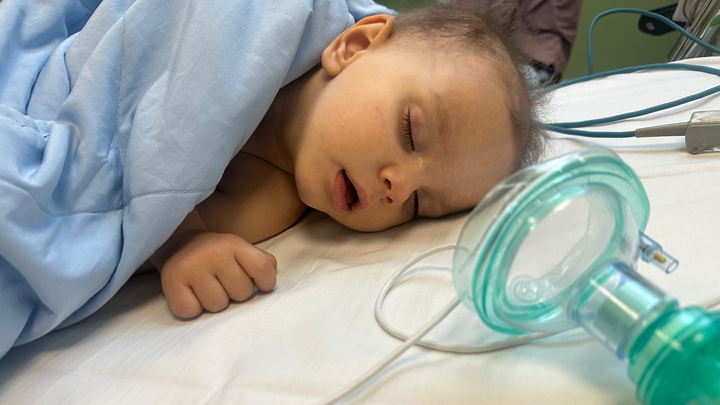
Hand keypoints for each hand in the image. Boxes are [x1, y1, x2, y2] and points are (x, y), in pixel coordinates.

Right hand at [158, 231, 276, 317]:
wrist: (178, 244)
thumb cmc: (218, 255)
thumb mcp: (241, 249)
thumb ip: (261, 263)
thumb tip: (268, 282)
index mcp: (233, 244)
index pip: (262, 268)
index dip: (266, 282)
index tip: (260, 285)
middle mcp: (213, 253)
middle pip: (242, 293)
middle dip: (236, 293)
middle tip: (224, 282)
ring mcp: (191, 267)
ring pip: (218, 306)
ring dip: (215, 302)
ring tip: (208, 287)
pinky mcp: (171, 282)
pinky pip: (191, 312)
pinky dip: (193, 309)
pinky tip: (192, 294)